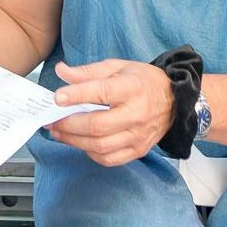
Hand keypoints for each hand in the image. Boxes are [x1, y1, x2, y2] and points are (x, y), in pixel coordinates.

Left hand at [48, 59, 174, 166]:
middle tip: (51, 121)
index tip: (57, 97)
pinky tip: (80, 142)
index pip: (101, 92)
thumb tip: (62, 72)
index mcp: (132, 88)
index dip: (77, 95)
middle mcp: (137, 114)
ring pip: (100, 145)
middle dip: (69, 124)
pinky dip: (90, 153)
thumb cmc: (143, 81)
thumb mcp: (118, 67)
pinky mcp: (138, 150)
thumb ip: (88, 72)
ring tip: (59, 133)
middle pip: (97, 125)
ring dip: (74, 141)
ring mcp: (138, 135)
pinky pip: (109, 158)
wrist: (175, 101)